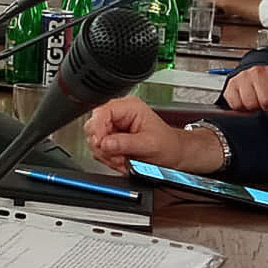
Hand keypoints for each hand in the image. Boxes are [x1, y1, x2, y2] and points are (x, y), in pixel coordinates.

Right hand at [84, 97, 226, 174]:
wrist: (174, 155)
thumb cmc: (168, 146)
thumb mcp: (149, 144)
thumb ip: (125, 143)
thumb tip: (105, 143)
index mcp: (129, 107)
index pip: (101, 112)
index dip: (98, 129)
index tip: (102, 144)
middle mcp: (118, 114)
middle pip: (93, 126)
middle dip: (103, 146)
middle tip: (116, 156)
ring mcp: (113, 127)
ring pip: (93, 140)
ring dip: (106, 155)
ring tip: (123, 160)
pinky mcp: (110, 139)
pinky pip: (99, 149)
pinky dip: (108, 159)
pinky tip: (121, 160)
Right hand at [222, 63, 267, 111]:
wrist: (258, 73)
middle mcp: (258, 72)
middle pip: (266, 101)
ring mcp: (243, 78)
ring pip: (250, 104)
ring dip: (257, 111)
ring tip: (261, 108)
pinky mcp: (231, 86)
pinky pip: (236, 105)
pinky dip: (243, 110)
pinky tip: (249, 106)